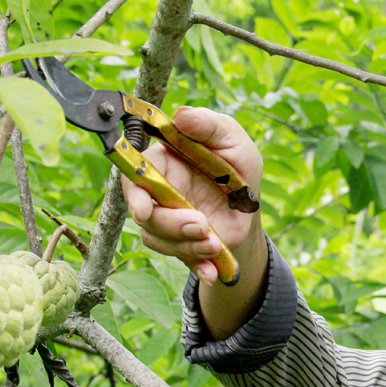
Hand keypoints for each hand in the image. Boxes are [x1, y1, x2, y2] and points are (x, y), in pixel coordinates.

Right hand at [120, 106, 264, 283]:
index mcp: (163, 161)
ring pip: (160, 239)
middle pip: (146, 214)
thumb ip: (209, 125)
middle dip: (171, 224)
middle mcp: (158, 192)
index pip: (135, 175)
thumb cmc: (236, 163)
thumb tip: (182, 115)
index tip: (143, 212)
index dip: (133, 195)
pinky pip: (182, 259)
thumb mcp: (232, 139)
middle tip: (201, 225)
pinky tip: (211, 272)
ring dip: (188, 245)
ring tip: (215, 243)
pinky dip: (197, 266)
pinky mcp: (182, 243)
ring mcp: (168, 220)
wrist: (251, 204)